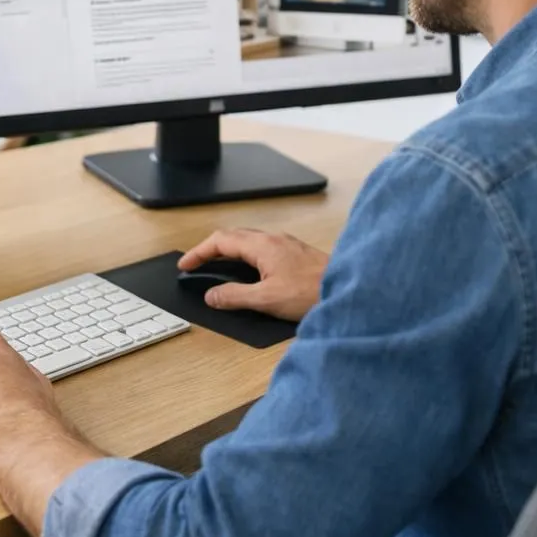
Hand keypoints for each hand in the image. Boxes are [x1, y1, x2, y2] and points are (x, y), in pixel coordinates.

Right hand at [179, 228, 329, 320]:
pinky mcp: (296, 254)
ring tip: (219, 268)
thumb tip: (212, 295)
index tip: (186, 265)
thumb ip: (235, 296)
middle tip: (198, 265)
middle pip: (233, 236)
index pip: (220, 241)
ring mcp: (286, 245)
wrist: (350, 291)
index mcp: (262, 246)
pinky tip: (251, 272)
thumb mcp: (266, 299)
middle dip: (211, 249)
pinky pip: (263, 248)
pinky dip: (247, 256)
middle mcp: (274, 240)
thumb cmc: (313, 293)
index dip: (199, 252)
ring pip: (249, 241)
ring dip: (230, 252)